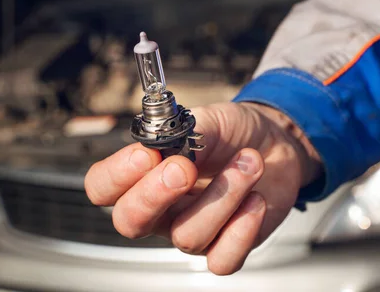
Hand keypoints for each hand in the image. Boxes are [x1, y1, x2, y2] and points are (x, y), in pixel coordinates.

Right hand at [84, 102, 321, 274]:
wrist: (275, 142)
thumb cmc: (233, 133)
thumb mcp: (209, 119)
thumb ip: (184, 131)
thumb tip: (164, 143)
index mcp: (146, 175)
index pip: (103, 187)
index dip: (116, 175)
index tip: (146, 153)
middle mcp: (163, 209)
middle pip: (130, 222)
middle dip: (154, 196)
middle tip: (184, 167)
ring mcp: (194, 230)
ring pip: (187, 237)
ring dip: (222, 196)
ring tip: (248, 163)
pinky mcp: (228, 245)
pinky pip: (222, 260)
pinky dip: (242, 229)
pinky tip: (256, 199)